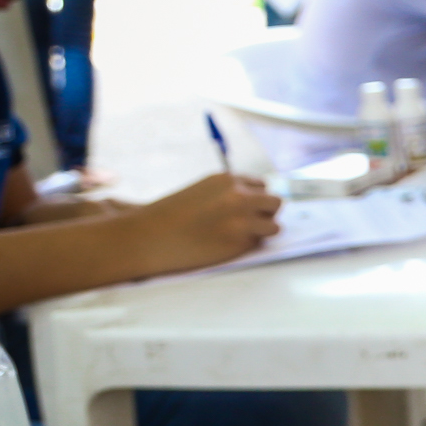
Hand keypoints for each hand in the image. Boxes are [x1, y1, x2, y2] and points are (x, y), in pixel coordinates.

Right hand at [127, 173, 281, 273]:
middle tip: (248, 224)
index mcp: (227, 179)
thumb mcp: (203, 192)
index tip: (243, 209)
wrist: (151, 237)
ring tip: (238, 236)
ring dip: (262, 232)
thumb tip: (255, 203)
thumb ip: (228, 193)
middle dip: (265, 213)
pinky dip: (250, 245)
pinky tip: (228, 245)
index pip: (261, 186)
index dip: (255, 199)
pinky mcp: (241, 242)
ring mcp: (242, 219)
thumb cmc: (172, 216)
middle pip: (275, 203)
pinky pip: (260, 243)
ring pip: (274, 225)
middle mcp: (239, 196)